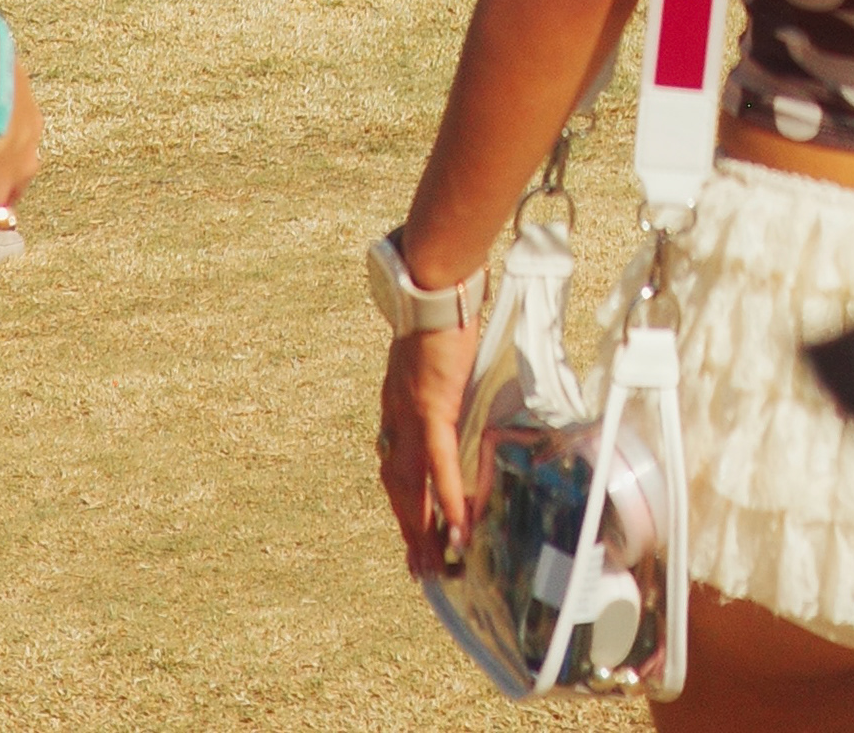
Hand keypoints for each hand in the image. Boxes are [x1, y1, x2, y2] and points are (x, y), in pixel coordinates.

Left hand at [378, 321, 481, 575]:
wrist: (430, 283)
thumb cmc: (436, 307)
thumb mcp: (432, 352)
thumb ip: (438, 376)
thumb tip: (452, 382)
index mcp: (395, 405)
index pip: (394, 464)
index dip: (401, 502)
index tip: (410, 531)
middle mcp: (395, 418)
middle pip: (398, 487)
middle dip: (410, 530)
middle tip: (422, 569)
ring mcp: (411, 417)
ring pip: (413, 488)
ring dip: (424, 530)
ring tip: (438, 564)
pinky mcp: (432, 409)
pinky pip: (440, 465)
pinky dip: (447, 500)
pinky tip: (458, 528)